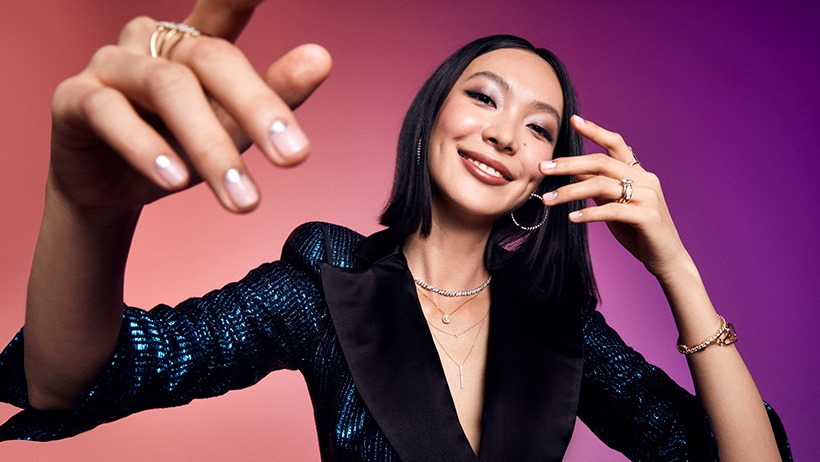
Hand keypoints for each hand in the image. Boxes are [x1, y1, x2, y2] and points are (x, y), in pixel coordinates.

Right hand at [49, 0, 331, 214]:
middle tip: (294, 157)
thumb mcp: (234, 129)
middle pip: (214, 59)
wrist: (112, 189)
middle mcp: (154, 42)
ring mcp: (112, 64)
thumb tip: (321, 58)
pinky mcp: (75, 98)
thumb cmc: (179, 148)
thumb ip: (275, 97)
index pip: (228, 4)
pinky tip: (174, 180)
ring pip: (169, 88)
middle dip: (258, 109)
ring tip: (240, 196)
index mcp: (197, 42)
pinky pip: (110, 113)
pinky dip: (146, 148)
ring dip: (209, 147)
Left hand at [540, 115, 690, 278]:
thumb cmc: (638, 231)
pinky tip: (571, 218)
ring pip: (602, 186)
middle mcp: (645, 179)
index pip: (616, 144)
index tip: (574, 120)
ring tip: (547, 200)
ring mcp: (648, 197)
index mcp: (639, 173)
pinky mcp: (647, 217)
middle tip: (543, 168)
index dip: (595, 131)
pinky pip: (611, 210)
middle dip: (569, 164)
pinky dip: (589, 213)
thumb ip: (598, 188)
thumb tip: (574, 173)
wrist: (667, 258)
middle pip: (601, 162)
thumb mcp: (614, 205)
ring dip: (570, 192)